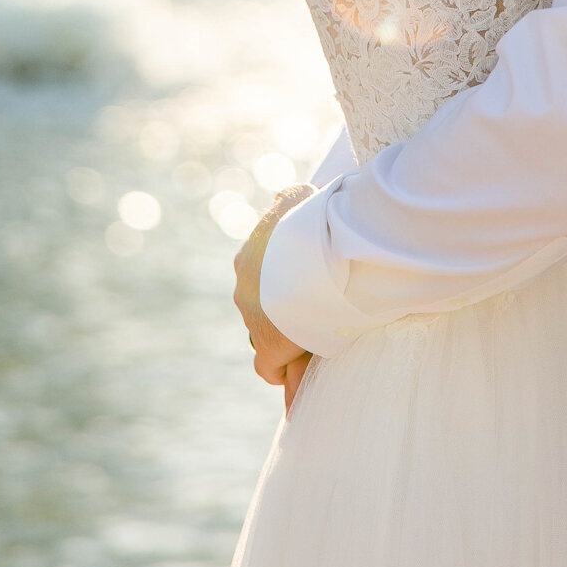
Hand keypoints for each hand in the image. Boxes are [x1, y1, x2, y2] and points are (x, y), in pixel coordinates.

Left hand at [232, 184, 312, 397]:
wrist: (323, 250)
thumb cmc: (316, 219)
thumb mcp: (300, 197)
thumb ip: (288, 200)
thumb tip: (287, 201)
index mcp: (249, 255)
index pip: (258, 274)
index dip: (279, 280)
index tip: (301, 283)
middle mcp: (243, 285)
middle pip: (259, 303)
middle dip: (279, 306)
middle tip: (311, 306)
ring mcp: (252, 317)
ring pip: (263, 330)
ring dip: (283, 332)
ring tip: (312, 331)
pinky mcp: (268, 346)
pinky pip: (267, 365)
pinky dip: (279, 368)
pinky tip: (293, 369)